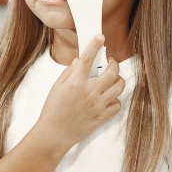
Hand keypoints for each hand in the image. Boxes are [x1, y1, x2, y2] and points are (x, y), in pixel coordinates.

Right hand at [37, 35, 125, 152]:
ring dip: (118, 80)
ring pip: (119, 87)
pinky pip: (117, 105)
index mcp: (75, 83)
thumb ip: (68, 73)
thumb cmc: (52, 111)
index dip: (95, 45)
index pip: (88, 58)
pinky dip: (115, 100)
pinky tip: (109, 97)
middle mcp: (89, 92)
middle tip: (111, 63)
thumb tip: (77, 61)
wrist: (53, 135)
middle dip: (114, 64)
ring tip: (113, 79)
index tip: (100, 37)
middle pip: (112, 72)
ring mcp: (97, 105)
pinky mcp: (101, 117)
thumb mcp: (56, 88)